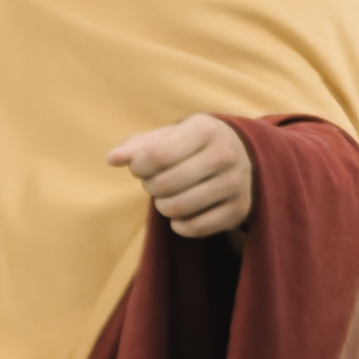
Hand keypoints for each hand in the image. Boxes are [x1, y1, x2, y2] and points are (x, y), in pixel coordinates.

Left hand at [109, 110, 254, 236]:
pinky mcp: (239, 210)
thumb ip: (138, 146)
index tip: (140, 167)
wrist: (246, 157)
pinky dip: (179, 225)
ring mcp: (235, 183)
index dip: (139, 166)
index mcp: (205, 129)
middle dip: (151, 187)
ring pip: (178, 208)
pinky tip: (182, 214)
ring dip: (163, 206)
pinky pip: (195, 228)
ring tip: (167, 197)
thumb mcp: (170, 137)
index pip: (157, 155)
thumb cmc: (194, 146)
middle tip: (155, 183)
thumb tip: (111, 159)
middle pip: (165, 184)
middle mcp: (225, 154)